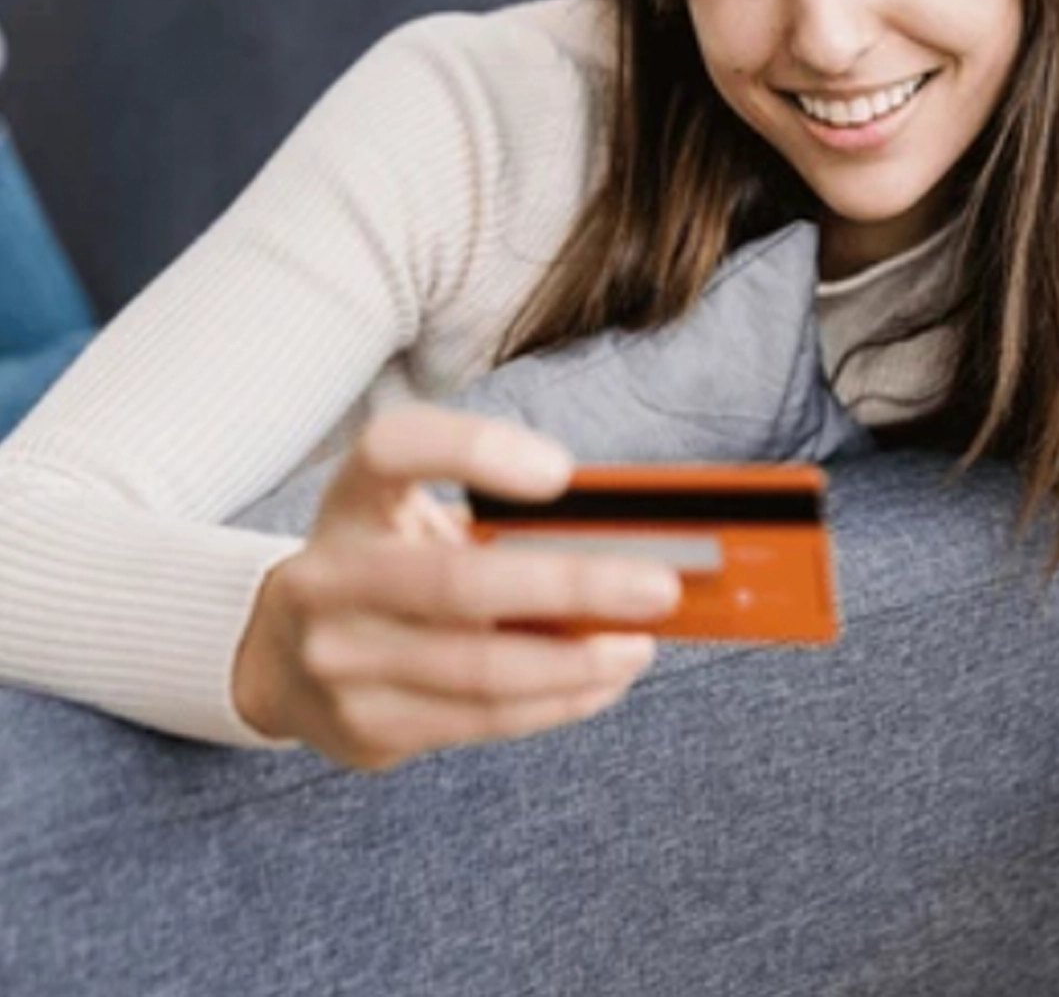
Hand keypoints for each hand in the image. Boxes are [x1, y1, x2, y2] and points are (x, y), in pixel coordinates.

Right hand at [233, 404, 681, 769]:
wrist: (280, 656)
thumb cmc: (389, 564)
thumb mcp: (416, 517)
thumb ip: (497, 518)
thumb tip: (627, 541)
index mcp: (353, 499)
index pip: (394, 450)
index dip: (475, 450)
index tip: (560, 471)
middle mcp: (329, 577)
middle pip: (460, 583)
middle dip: (574, 587)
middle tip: (658, 587)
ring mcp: (339, 661)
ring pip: (482, 670)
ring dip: (580, 662)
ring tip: (639, 645)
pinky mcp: (364, 728)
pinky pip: (482, 720)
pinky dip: (557, 701)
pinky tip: (602, 681)